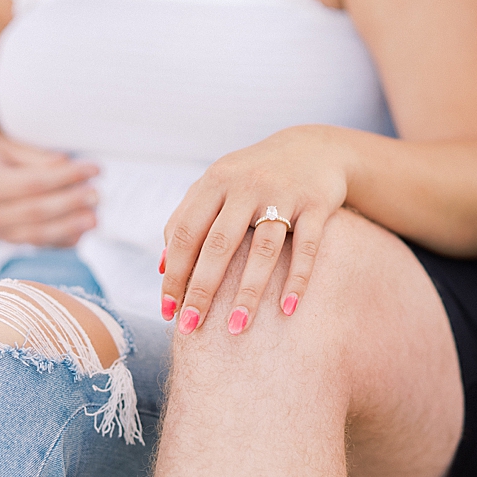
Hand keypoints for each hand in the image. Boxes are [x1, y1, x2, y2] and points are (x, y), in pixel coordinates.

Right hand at [0, 129, 98, 245]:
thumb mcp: (10, 144)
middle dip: (72, 203)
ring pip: (39, 235)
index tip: (94, 169)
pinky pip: (41, 245)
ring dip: (70, 227)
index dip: (67, 177)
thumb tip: (66, 164)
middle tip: (98, 194)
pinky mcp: (11, 242)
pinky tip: (83, 233)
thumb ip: (37, 156)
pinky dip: (63, 241)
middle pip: (37, 211)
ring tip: (95, 218)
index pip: (34, 183)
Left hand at [160, 126, 349, 335]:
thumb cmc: (254, 175)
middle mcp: (247, 186)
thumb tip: (161, 267)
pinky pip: (307, 247)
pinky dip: (298, 278)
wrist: (314, 148)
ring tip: (236, 328)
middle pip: (219, 244)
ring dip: (248, 292)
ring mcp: (283, 194)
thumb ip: (187, 218)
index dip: (174, 273)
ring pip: (263, 249)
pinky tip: (287, 309)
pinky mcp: (315, 204)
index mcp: (216, 182)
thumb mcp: (217, 185)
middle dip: (202, 289)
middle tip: (190, 328)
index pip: (185, 233)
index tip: (167, 311)